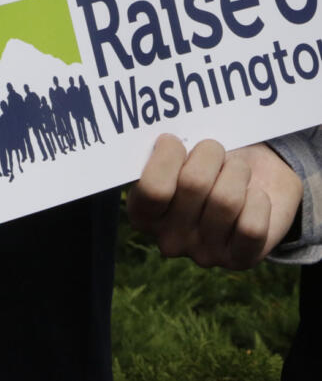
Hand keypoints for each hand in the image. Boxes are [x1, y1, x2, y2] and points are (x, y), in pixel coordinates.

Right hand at [128, 135, 303, 268]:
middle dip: (210, 154)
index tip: (173, 141)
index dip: (167, 157)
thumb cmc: (207, 163)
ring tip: (237, 169)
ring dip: (237, 171)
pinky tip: (254, 194)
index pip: (153, 188)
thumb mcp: (178, 155)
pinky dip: (258, 200)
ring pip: (226, 200)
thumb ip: (166, 153)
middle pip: (193, 184)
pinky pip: (252, 225)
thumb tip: (170, 144)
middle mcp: (169, 240)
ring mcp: (204, 254)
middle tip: (214, 151)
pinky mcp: (241, 260)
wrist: (255, 180)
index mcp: (143, 214)